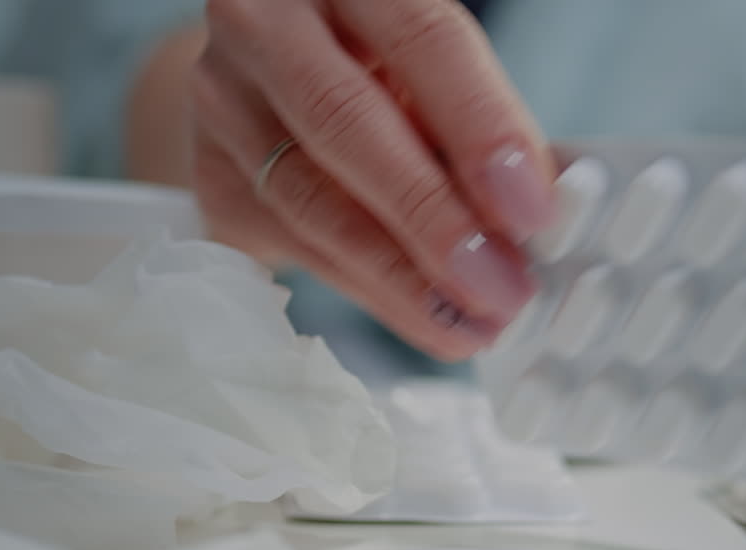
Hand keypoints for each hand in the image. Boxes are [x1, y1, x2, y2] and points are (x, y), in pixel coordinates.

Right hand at [184, 0, 554, 360]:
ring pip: (311, 200)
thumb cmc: (374, 71)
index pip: (422, 38)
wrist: (263, 78)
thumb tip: (534, 219)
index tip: (532, 211)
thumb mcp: (428, 72)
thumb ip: (474, 126)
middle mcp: (265, 22)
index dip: (481, 127)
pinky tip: (420, 316)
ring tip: (469, 323)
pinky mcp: (211, 176)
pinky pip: (294, 245)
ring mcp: (224, 100)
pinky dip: (366, 289)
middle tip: (499, 289)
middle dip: (432, 218)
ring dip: (400, 276)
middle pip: (347, 122)